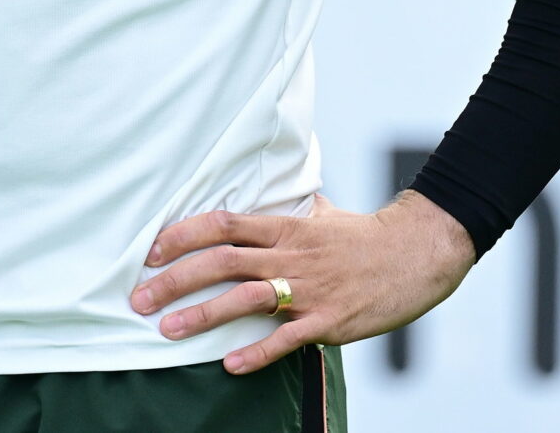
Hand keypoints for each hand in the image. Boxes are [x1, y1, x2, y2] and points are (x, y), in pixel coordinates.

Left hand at [129, 190, 477, 373]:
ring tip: (168, 331)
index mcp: (286, 228)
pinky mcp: (329, 321)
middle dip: (175, 280)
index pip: (223, 224)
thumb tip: (289, 195)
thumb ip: (299, 209)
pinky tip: (230, 365)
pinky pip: (286, 338)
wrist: (418, 253)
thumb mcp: (327, 214)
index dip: (183, 236)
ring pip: (245, 299)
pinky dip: (257, 352)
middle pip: (221, 262)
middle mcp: (290, 255)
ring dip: (202, 316)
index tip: (151, 251)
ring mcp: (309, 289)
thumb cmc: (369, 235)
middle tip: (140, 298)